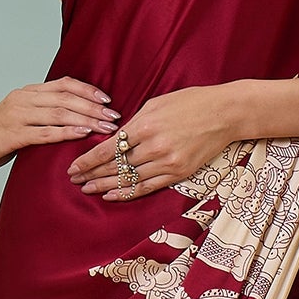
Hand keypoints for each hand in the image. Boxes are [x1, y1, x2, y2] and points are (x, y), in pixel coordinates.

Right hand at [0, 78, 118, 176]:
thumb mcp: (23, 118)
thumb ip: (45, 113)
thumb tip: (78, 116)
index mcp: (28, 92)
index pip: (63, 84)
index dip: (87, 91)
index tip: (107, 100)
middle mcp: (23, 99)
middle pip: (65, 98)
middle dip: (93, 108)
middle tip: (114, 118)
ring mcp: (17, 116)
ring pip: (59, 113)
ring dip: (86, 120)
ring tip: (105, 128)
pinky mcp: (12, 134)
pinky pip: (45, 132)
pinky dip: (66, 132)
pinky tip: (82, 134)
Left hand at [67, 86, 242, 199]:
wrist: (224, 114)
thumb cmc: (191, 102)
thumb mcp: (156, 104)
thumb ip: (134, 123)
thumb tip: (115, 139)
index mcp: (145, 126)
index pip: (107, 149)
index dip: (87, 161)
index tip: (73, 167)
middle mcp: (154, 147)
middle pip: (114, 167)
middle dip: (91, 174)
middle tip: (74, 180)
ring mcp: (167, 163)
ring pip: (128, 179)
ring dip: (105, 186)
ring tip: (88, 189)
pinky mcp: (179, 173)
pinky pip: (147, 187)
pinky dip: (128, 193)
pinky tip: (112, 196)